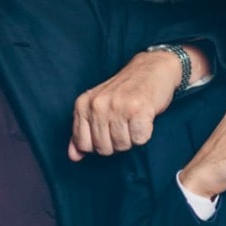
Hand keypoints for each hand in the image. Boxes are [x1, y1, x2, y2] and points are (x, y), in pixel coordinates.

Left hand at [69, 47, 201, 160]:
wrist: (152, 68)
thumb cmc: (125, 91)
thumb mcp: (97, 107)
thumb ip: (83, 131)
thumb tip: (73, 157)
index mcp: (83, 104)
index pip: (83, 144)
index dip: (98, 143)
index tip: (108, 129)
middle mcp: (97, 105)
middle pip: (103, 148)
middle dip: (116, 142)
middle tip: (124, 122)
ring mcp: (118, 106)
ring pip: (122, 146)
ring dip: (131, 137)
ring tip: (134, 119)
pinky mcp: (138, 109)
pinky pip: (139, 139)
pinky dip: (145, 133)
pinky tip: (144, 117)